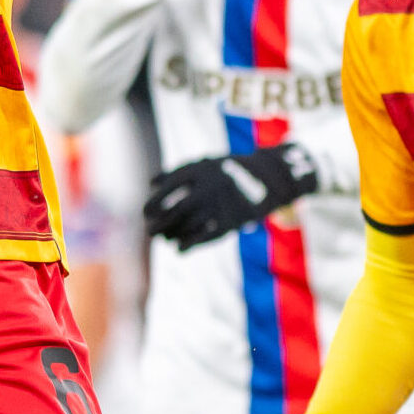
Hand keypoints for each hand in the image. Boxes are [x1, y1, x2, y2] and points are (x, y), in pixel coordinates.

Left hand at [144, 144, 318, 247]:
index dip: (155, 202)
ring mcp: (220, 204)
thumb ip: (178, 172)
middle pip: (176, 209)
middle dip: (160, 223)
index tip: (145, 213)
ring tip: (165, 239)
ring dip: (173, 234)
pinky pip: (205, 236)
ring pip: (189, 225)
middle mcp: (209, 187)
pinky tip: (180, 250)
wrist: (268, 178)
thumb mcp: (205, 164)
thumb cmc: (228, 171)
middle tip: (150, 231)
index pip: (169, 188)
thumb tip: (151, 183)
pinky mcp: (231, 221)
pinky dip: (190, 244)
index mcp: (200, 170)